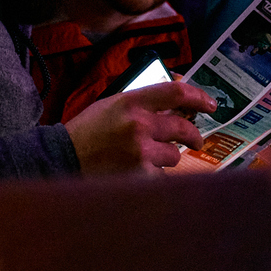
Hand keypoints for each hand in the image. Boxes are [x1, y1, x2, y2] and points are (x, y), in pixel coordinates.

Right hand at [65, 81, 214, 174]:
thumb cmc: (86, 131)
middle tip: (196, 141)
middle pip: (183, 128)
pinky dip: (153, 177)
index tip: (211, 105)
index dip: (199, 97)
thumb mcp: (112, 105)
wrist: (60, 158)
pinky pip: (161, 176)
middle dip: (193, 136)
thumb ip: (142, 103)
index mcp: (131, 102)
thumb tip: (177, 104)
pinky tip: (136, 174)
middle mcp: (139, 125)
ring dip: (165, 159)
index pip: (176, 93)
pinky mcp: (139, 176)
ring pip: (173, 156)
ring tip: (145, 160)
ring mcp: (140, 152)